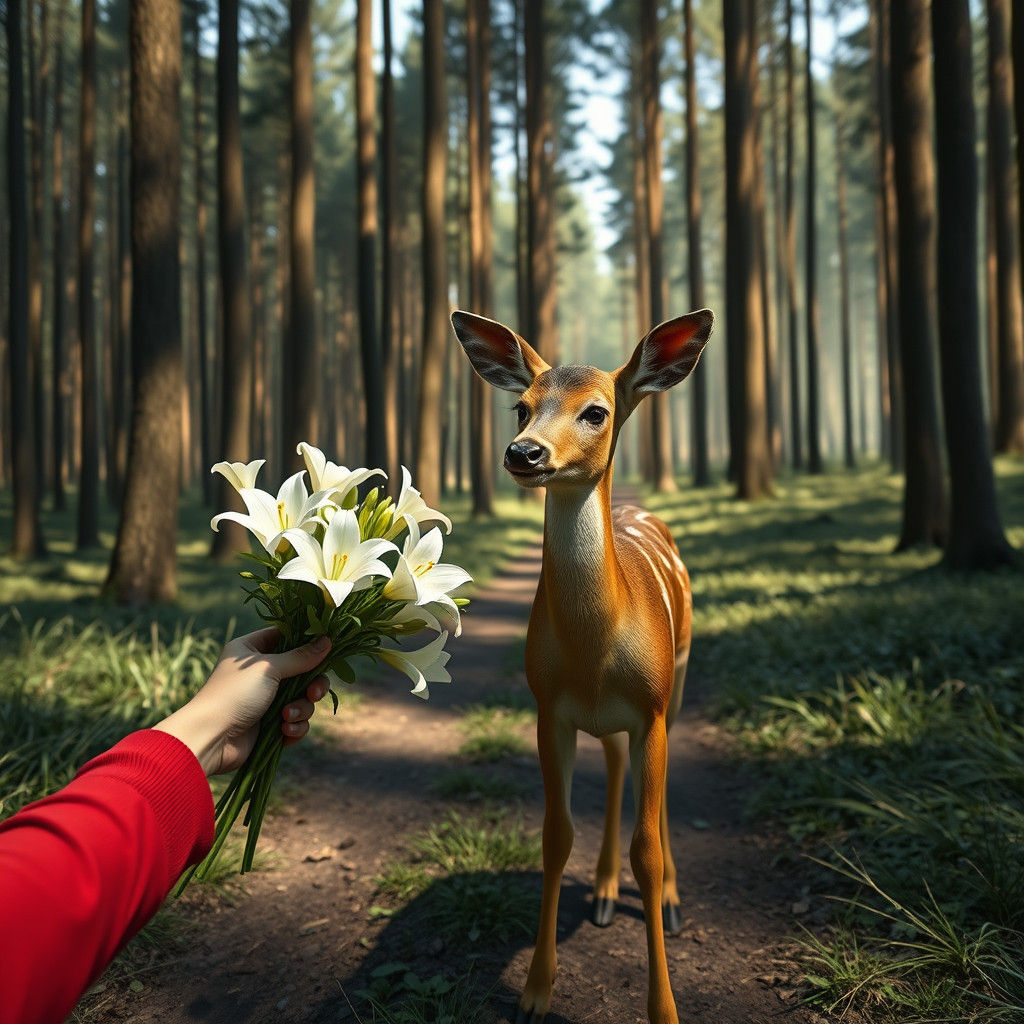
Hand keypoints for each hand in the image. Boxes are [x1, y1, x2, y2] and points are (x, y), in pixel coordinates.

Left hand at [153, 627, 331, 776]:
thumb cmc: (235, 694)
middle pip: (303, 671)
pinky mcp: (271, 724)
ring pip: (303, 699)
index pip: (287, 637)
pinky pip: (297, 721)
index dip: (307, 643)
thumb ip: (301, 656)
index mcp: (252, 651)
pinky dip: (294, 726)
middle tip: (313, 693)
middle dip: (312, 685)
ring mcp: (266, 699)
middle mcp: (260, 673)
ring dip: (301, 709)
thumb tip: (328, 640)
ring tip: (285, 716)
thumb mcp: (269, 668)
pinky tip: (283, 731)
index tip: (327, 647)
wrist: (211, 738)